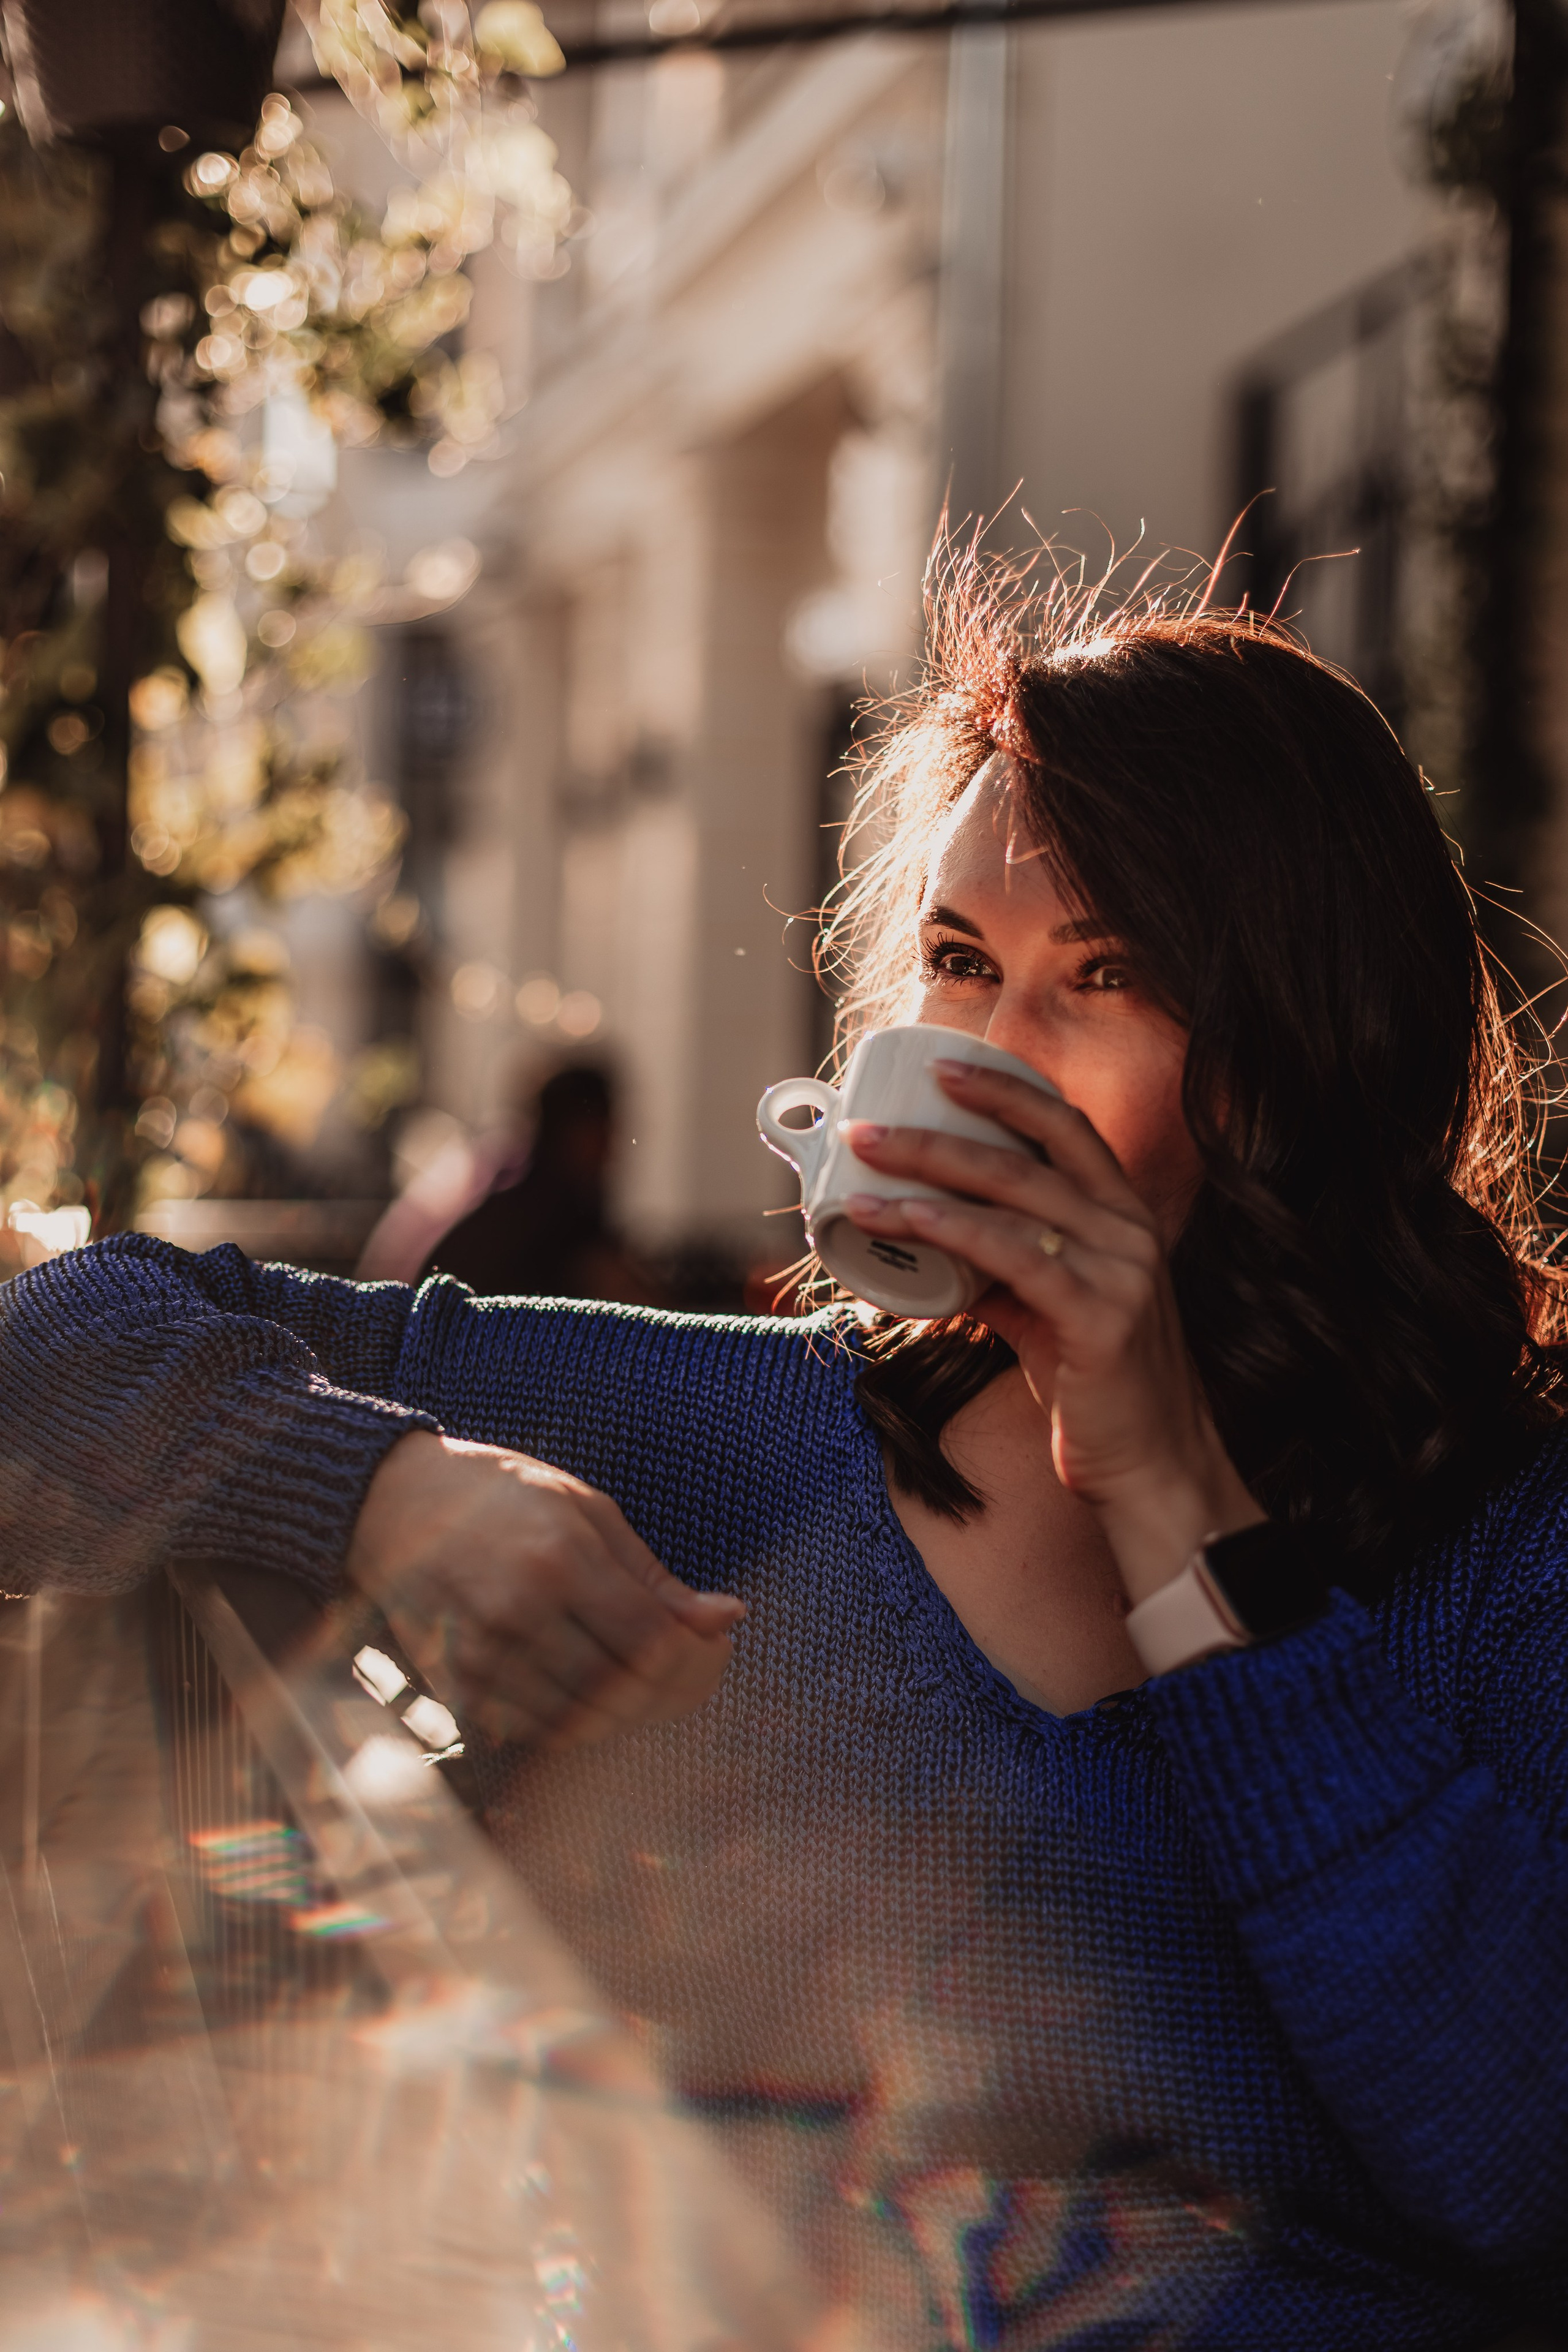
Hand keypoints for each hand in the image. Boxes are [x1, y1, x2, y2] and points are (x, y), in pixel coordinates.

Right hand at [345, 1432, 744, 1748]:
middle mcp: (517, 1616)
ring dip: (628, 1713)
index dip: (698, 1661)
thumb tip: (729, 1618)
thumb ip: (656, 1578)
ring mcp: (480, 1659)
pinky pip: (536, 1735)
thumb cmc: (502, 1496)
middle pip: (622, 1693)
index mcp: (559, 1560)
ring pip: (583, 1726)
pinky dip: (578, 1724)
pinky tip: (592, 1689)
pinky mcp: (455, 1688)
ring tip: (642, 1677)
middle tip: (688, 1671)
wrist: (395, 1504)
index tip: (715, 1647)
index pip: (652, 1645)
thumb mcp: (588, 1513)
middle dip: (672, 1693)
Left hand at [842, 1064, 1262, 1600]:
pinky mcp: (1101, 1319)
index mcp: (1123, 1215)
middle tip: (867, 1125)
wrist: (1155, 1470)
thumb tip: (933, 1245)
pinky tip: (909, 1219)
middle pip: (1027, 1150)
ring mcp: (1121, 1271)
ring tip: (861, 1173)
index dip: (1004, 1089)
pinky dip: (954, 1231)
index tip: (939, 1068)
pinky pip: (1014, 1259)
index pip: (1065, 1125)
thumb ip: (1003, 1270)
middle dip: (941, 1127)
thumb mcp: (1051, 1311)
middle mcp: (1129, 1230)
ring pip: (1014, 1195)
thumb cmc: (1100, 1390)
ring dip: (927, 1175)